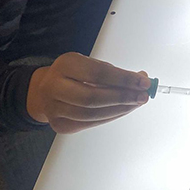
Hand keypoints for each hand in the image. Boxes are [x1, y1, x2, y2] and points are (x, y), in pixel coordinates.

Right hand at [26, 52, 150, 133]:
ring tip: (135, 103)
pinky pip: (89, 124)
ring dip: (119, 110)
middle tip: (142, 96)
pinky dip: (110, 117)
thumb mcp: (91, 65)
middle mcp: (54, 86)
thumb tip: (142, 79)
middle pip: (92, 97)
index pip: (98, 73)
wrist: (45, 90)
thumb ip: (115, 72)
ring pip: (91, 114)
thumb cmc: (74, 75)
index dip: (124, 79)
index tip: (144, 82)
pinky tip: (122, 110)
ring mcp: (53, 108)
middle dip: (122, 98)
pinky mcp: (58, 125)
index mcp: (65, 65)